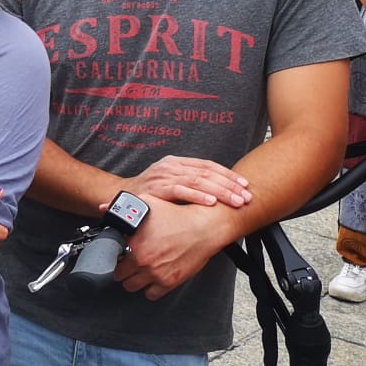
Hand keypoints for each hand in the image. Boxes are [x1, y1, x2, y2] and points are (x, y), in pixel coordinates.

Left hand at [113, 196, 234, 299]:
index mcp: (135, 244)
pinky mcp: (170, 282)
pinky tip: (151, 280)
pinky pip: (152, 295)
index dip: (114, 257)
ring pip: (133, 287)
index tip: (118, 256)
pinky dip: (150, 289)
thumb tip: (104, 208)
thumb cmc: (178, 216)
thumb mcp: (147, 204)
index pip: (112, 259)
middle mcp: (144, 261)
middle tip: (127, 265)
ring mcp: (156, 273)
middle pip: (120, 276)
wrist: (203, 228)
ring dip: (134, 281)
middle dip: (122, 270)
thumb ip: (122, 208)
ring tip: (138, 273)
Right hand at [123, 156, 251, 208]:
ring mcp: (162, 176)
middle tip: (246, 197)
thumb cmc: (147, 193)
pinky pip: (180, 190)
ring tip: (236, 201)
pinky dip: (197, 196)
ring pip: (197, 181)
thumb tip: (220, 192)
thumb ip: (190, 183)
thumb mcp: (169, 183)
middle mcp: (170, 166)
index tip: (245, 184)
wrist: (118, 197)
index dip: (227, 174)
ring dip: (220, 192)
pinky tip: (211, 202)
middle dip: (229, 185)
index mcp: (175, 162)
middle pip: (206, 173)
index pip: (207, 165)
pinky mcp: (155, 189)